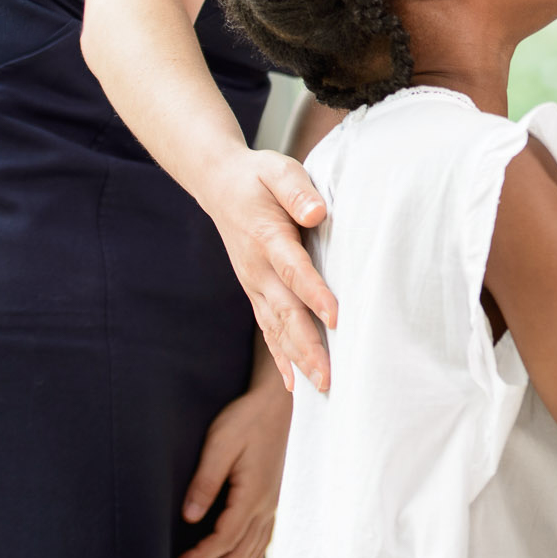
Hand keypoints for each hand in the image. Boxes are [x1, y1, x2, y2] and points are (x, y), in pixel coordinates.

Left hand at [171, 371, 289, 557]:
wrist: (275, 403)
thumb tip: (189, 518)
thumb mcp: (220, 444)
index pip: (223, 539)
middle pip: (237, 553)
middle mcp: (265, 505)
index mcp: (252, 494)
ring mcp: (271, 504)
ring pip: (251, 551)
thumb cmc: (246, 418)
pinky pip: (263, 541)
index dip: (199, 557)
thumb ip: (205, 482)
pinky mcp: (271, 499)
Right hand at [203, 146, 337, 393]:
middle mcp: (257, 268)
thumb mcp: (278, 170)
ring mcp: (253, 284)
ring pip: (276, 328)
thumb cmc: (258, 177)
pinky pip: (268, 328)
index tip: (336, 318)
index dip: (314, 295)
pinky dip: (281, 356)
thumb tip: (317, 213)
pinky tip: (295, 383)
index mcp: (266, 237)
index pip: (294, 270)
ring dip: (298, 358)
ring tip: (321, 387)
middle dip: (307, 345)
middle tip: (329, 376)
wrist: (220, 184)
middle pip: (285, 312)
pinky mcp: (255, 291)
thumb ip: (297, 191)